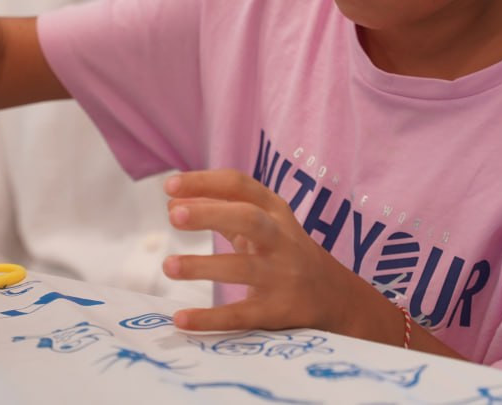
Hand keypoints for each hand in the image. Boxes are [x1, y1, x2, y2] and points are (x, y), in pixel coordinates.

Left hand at [160, 169, 363, 334]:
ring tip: (168, 265)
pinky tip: (182, 318)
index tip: (169, 186)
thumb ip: (219, 210)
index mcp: (274, 210)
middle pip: (248, 219)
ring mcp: (281, 275)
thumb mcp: (261, 223)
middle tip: (173, 216)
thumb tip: (172, 202)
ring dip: (204, 266)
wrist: (333, 295)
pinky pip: (242, 314)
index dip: (205, 182)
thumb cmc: (282, 250)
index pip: (240, 186)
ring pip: (243, 268)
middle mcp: (281, 238)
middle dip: (210, 214)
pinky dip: (211, 317)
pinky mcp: (277, 311)